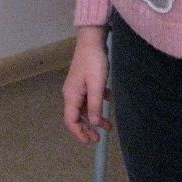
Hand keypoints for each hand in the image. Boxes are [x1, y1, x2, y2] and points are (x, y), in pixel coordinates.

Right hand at [62, 26, 111, 143]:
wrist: (92, 39)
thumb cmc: (94, 62)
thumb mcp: (96, 85)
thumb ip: (95, 105)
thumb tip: (94, 124)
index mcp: (71, 96)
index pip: (71, 121)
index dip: (79, 133)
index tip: (90, 141)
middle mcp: (72, 93)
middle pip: (77, 116)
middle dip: (87, 128)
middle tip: (98, 138)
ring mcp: (78, 87)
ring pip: (86, 107)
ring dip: (95, 117)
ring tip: (108, 125)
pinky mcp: (86, 80)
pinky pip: (91, 96)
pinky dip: (99, 102)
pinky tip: (110, 102)